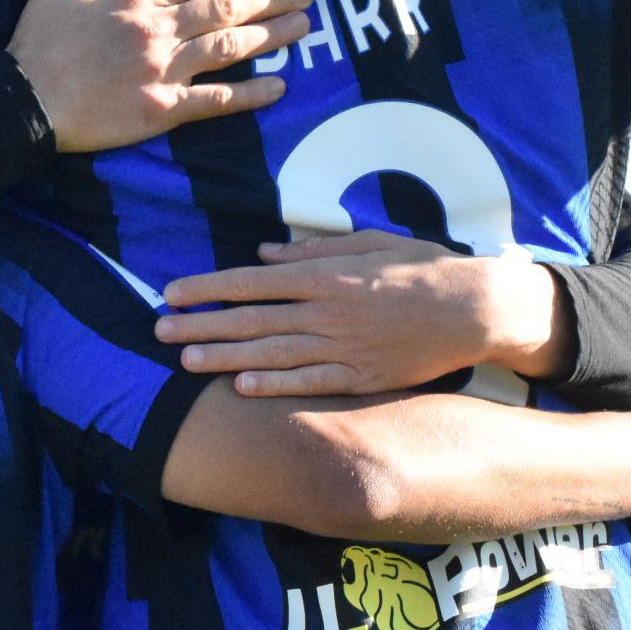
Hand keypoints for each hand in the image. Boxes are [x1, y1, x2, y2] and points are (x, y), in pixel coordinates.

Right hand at [7, 0, 310, 152]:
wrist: (21, 103)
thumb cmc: (37, 42)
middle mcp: (157, 29)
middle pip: (227, 7)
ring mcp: (162, 70)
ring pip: (230, 46)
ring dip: (273, 36)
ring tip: (304, 27)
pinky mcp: (162, 109)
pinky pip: (216, 99)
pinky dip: (251, 94)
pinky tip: (279, 86)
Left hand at [157, 231, 563, 394]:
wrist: (472, 308)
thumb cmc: (421, 266)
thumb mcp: (367, 243)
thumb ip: (313, 248)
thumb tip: (264, 251)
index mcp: (325, 274)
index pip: (251, 281)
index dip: (208, 288)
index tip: (172, 292)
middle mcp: (326, 311)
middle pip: (250, 319)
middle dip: (201, 324)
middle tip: (158, 330)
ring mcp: (342, 347)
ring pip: (270, 353)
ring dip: (223, 356)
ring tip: (184, 360)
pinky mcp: (360, 377)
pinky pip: (309, 382)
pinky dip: (273, 385)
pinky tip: (240, 386)